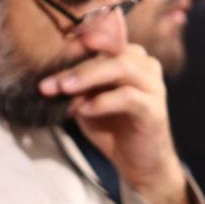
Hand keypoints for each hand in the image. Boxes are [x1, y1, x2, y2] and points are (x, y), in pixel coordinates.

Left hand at [38, 45, 189, 203]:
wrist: (138, 164)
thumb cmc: (111, 127)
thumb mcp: (86, 100)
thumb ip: (75, 84)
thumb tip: (49, 73)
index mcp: (128, 56)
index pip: (104, 39)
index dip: (79, 41)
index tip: (51, 49)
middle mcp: (144, 64)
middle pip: (110, 51)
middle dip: (76, 65)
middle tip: (50, 82)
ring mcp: (152, 85)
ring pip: (121, 67)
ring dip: (88, 77)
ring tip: (64, 89)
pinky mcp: (154, 108)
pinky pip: (128, 97)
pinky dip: (103, 101)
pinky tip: (83, 110)